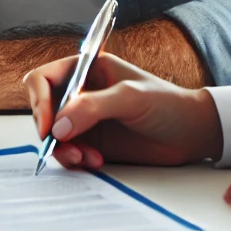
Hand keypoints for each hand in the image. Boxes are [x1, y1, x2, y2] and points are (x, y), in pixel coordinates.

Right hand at [24, 52, 220, 169]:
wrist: (190, 132)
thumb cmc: (166, 103)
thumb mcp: (130, 97)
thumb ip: (93, 107)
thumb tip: (59, 125)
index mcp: (88, 68)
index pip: (46, 77)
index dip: (40, 100)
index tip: (49, 126)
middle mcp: (83, 92)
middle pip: (44, 109)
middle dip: (50, 130)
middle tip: (62, 146)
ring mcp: (86, 118)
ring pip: (54, 135)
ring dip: (63, 150)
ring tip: (84, 158)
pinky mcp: (93, 142)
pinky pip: (69, 152)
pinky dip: (75, 160)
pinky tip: (95, 161)